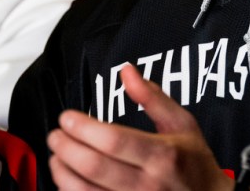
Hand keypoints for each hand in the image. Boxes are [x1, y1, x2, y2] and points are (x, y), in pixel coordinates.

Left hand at [47, 65, 232, 190]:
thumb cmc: (194, 163)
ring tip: (56, 155)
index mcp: (162, 156)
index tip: (67, 117)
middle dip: (67, 148)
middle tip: (56, 134)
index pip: (114, 140)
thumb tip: (126, 71)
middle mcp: (147, 185)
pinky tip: (66, 178)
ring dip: (63, 172)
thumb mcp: (181, 124)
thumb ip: (152, 97)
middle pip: (95, 166)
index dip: (84, 128)